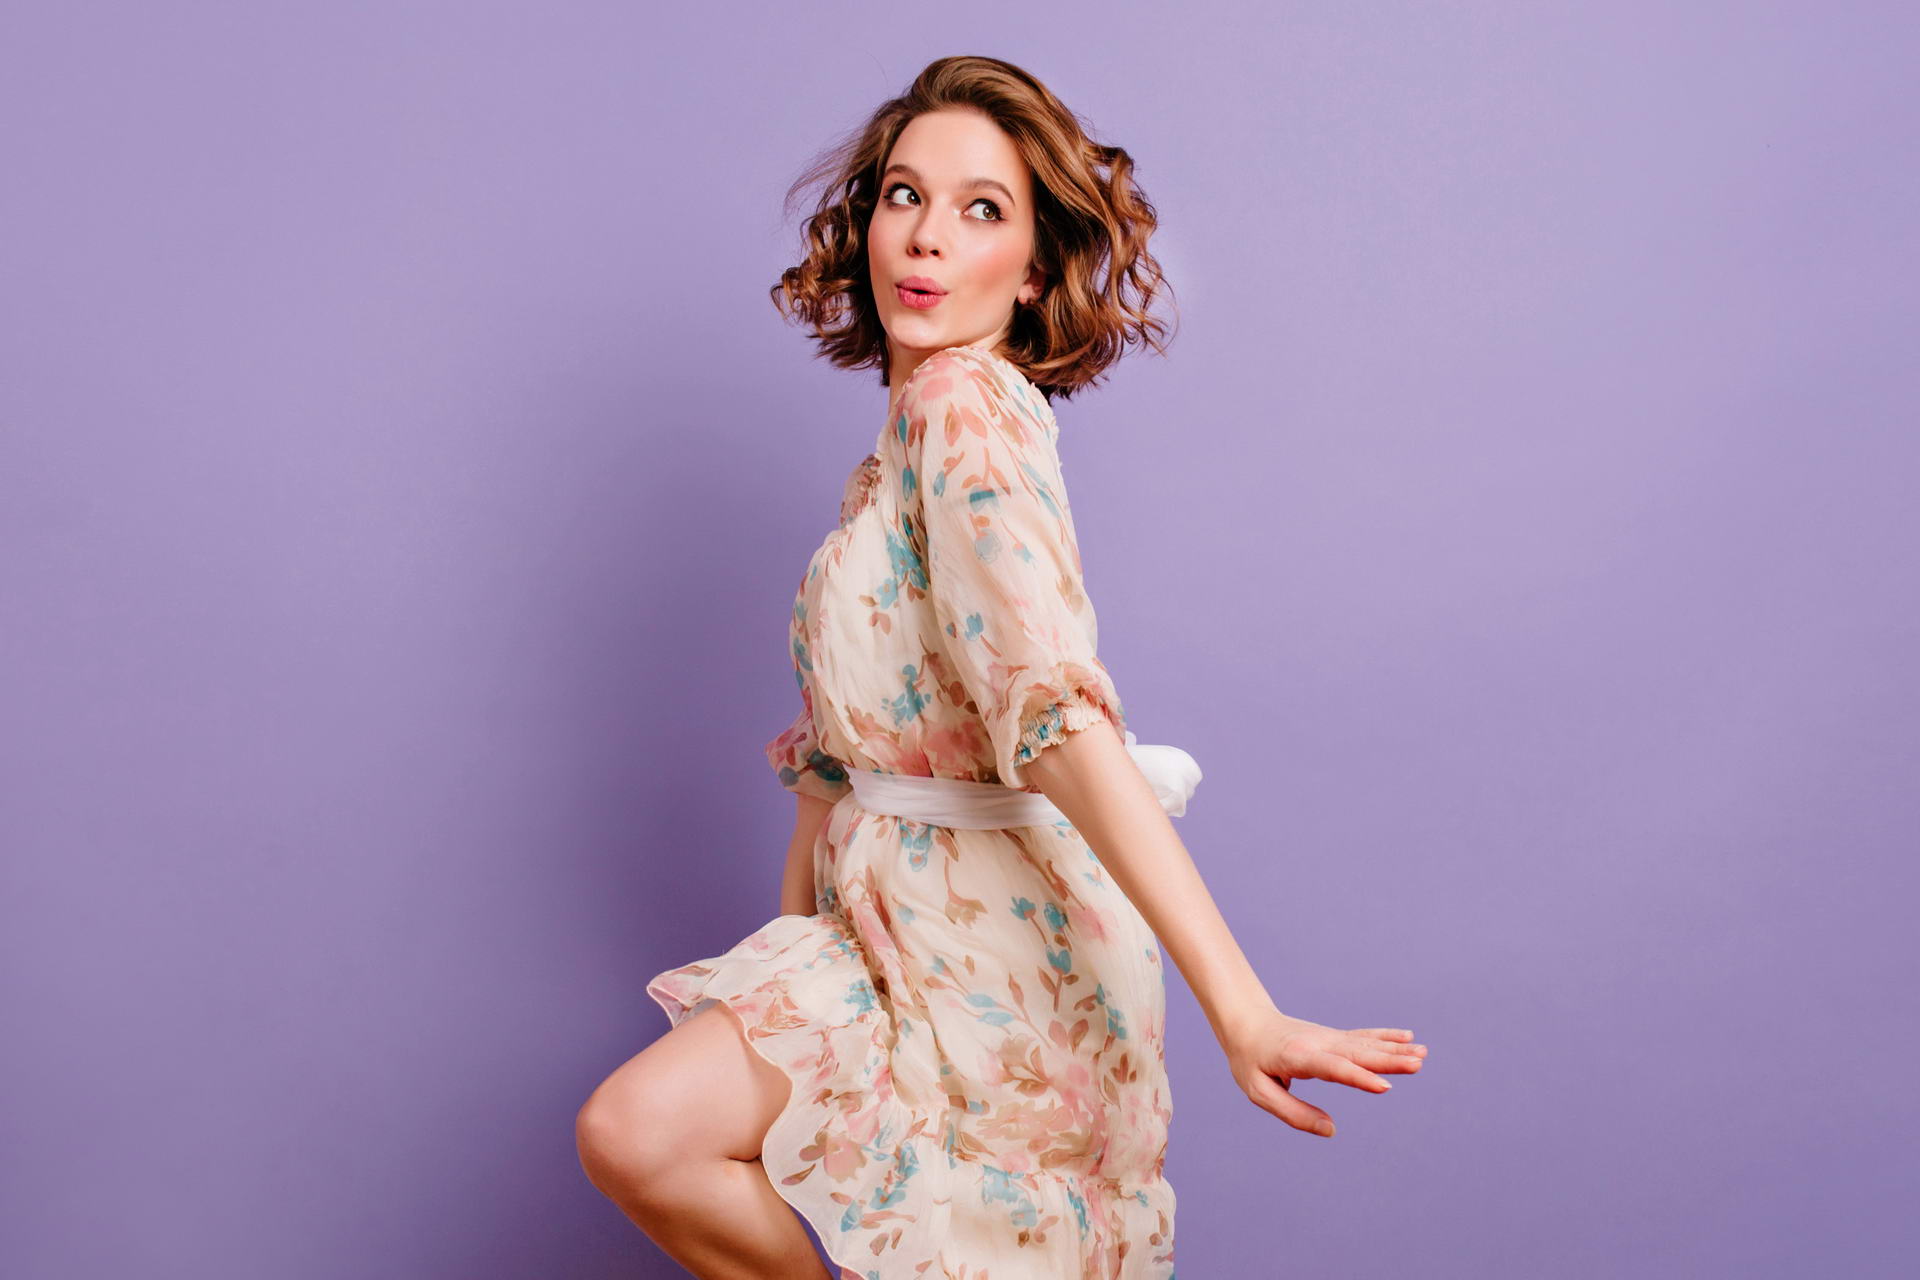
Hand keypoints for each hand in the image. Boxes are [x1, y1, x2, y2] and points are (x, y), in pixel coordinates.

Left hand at [1222, 1008, 1427, 1137]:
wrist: (1247, 1022)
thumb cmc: (1251, 1061)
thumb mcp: (1260, 1092)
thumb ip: (1293, 1113)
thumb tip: (1331, 1130)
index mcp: (1298, 1057)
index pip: (1332, 1068)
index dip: (1358, 1078)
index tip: (1384, 1087)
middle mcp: (1319, 1043)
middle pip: (1357, 1053)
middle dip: (1388, 1061)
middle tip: (1418, 1065)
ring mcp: (1328, 1038)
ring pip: (1365, 1044)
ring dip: (1394, 1050)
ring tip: (1423, 1054)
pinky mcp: (1334, 1038)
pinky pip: (1363, 1038)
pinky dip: (1386, 1037)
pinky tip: (1408, 1038)